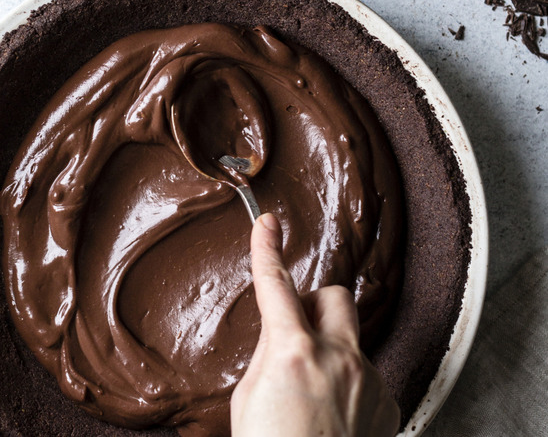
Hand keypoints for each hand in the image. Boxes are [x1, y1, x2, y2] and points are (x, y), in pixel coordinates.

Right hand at [231, 214, 399, 436]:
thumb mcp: (250, 397)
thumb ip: (269, 355)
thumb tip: (282, 335)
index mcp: (293, 352)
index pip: (275, 286)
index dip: (266, 249)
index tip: (265, 223)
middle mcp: (338, 357)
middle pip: (334, 295)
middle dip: (313, 303)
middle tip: (295, 327)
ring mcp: (368, 378)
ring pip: (350, 339)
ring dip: (328, 349)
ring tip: (310, 392)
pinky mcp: (386, 400)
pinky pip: (365, 371)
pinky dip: (346, 380)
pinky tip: (331, 411)